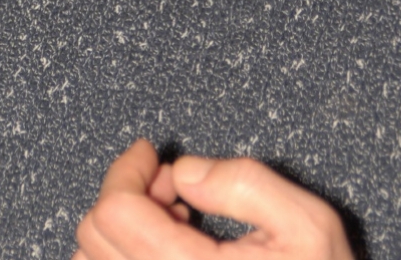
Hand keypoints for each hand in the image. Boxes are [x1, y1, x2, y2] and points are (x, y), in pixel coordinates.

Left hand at [73, 138, 354, 259]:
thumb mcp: (306, 223)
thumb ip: (243, 183)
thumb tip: (183, 171)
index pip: (115, 212)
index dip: (127, 169)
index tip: (148, 152)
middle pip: (94, 235)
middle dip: (128, 193)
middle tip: (171, 185)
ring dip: (123, 230)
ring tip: (174, 222)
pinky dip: (124, 259)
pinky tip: (168, 252)